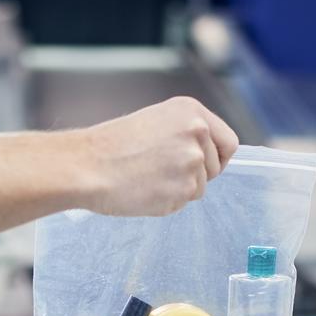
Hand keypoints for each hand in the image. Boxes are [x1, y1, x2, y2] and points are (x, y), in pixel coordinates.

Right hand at [79, 96, 238, 215]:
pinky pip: (182, 204)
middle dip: (195, 175)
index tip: (206, 165)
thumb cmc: (111, 146)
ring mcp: (192, 163)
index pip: (228, 141)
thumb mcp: (155, 122)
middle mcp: (197, 134)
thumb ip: (184, 134)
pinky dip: (166, 202)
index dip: (218, 157)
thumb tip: (204, 156)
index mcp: (192, 111)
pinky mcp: (183, 190)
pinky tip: (144, 190)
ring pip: (199, 189)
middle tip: (162, 173)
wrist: (87, 166)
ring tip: (148, 179)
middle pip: (216, 168)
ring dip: (178, 190)